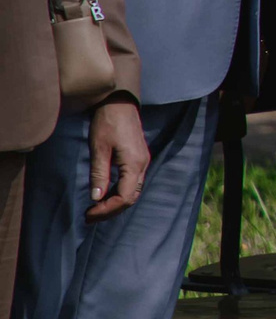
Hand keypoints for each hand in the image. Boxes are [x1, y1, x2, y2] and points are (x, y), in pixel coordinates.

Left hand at [86, 99, 147, 219]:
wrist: (119, 102)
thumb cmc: (107, 122)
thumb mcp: (99, 148)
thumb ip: (99, 174)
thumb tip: (96, 198)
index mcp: (134, 164)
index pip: (125, 197)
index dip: (107, 209)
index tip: (89, 213)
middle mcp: (142, 165)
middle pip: (131, 198)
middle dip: (111, 210)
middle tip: (90, 216)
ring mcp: (142, 161)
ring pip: (133, 191)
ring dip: (115, 203)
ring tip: (95, 208)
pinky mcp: (138, 158)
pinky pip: (132, 183)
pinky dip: (119, 193)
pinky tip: (105, 194)